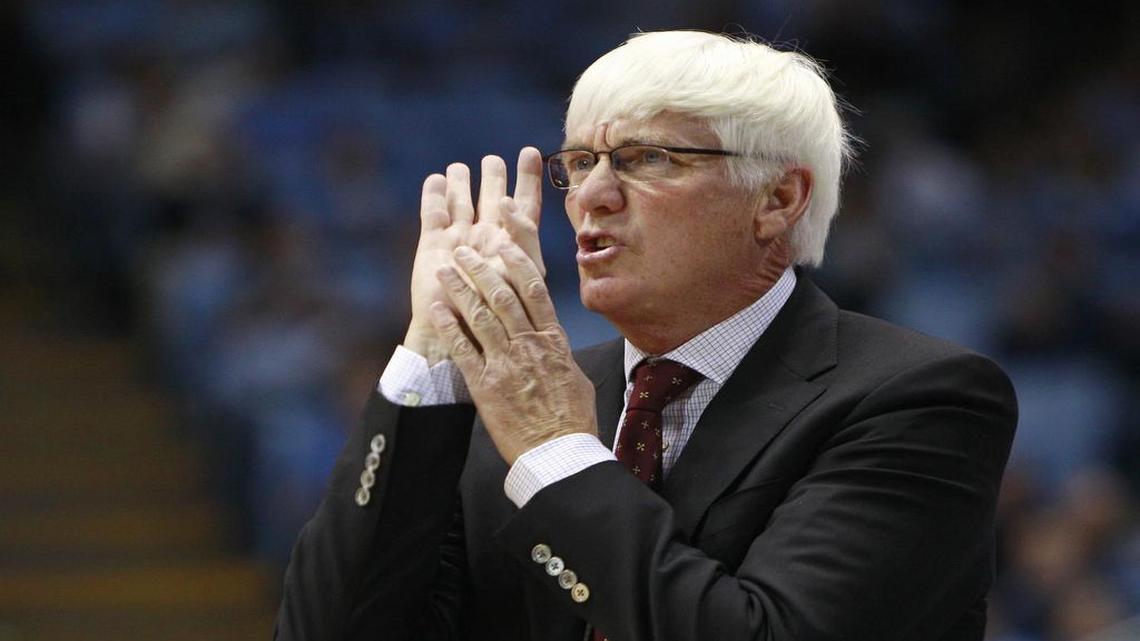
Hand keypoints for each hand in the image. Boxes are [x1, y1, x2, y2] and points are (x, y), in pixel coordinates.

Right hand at [405, 148, 545, 364]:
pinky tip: (436, 179)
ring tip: (459, 166)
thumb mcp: (519, 278)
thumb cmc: (497, 316)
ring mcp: (460, 240)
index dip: (528, 180)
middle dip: (494, 177)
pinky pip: (434, 214)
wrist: (460, 337)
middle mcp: (488, 239)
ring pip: (461, 202)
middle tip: (492, 159)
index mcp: (514, 247)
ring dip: (461, 182)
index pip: (525, 207)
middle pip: (494, 199)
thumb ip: (521, 242)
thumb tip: (509, 206)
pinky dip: (434, 196)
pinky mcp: (433, 245)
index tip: (528, 153)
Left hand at [428, 230, 596, 464]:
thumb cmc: (571, 420)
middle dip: (480, 267)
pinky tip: (437, 309)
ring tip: (444, 270)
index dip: (517, 259)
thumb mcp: (575, 377)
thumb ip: (559, 353)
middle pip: (502, 294)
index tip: (503, 241)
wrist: (559, 455)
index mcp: (553, 341)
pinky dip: (449, 325)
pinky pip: (463, 348)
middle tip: (463, 250)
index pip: (534, 289)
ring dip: (460, 288)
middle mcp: (529, 345)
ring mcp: (506, 362)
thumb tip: (552, 341)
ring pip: (480, 314)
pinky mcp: (485, 384)